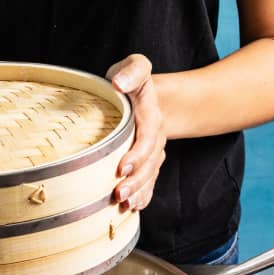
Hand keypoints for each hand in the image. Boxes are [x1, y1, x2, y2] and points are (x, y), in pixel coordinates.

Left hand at [106, 54, 165, 210]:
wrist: (143, 94)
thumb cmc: (130, 79)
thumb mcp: (134, 66)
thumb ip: (132, 71)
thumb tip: (119, 83)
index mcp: (150, 115)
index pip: (147, 138)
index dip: (137, 155)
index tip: (121, 167)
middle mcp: (154, 136)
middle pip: (150, 163)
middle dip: (136, 180)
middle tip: (118, 194)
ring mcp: (153, 151)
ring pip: (150, 175)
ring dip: (138, 191)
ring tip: (124, 204)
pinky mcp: (147, 161)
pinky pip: (150, 181)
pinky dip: (143, 195)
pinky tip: (134, 208)